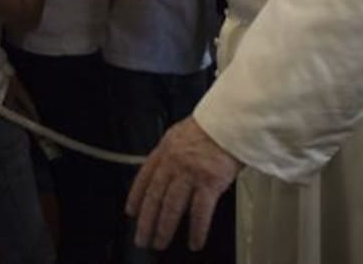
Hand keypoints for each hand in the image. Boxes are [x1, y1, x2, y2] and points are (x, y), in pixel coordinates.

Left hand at [126, 117, 240, 250]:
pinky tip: (194, 241)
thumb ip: (172, 152)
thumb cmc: (213, 125)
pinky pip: (200, 212)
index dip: (135, 197)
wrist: (232, 120)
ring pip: (171, 206)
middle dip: (145, 220)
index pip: (143, 177)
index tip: (131, 212)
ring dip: (164, 228)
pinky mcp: (209, 182)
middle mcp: (173, 162)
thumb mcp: (181, 133)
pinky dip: (197, 230)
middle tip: (141, 237)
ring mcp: (190, 173)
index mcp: (165, 149)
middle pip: (154, 196)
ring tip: (160, 242)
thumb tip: (167, 167)